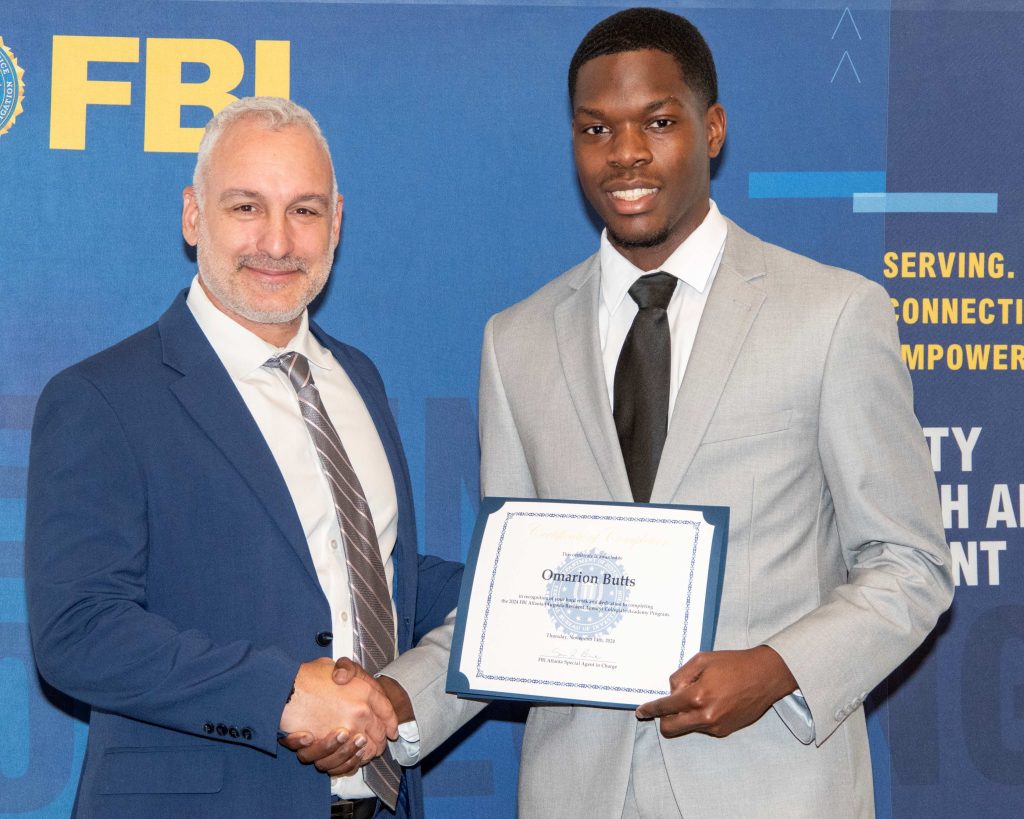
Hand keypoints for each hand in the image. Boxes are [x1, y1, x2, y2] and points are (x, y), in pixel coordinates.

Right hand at [279, 657, 397, 765]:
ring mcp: (346, 731)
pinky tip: (349, 757)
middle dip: (380, 738)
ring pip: (365, 750)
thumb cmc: (305, 676)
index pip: (387, 709)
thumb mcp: (333, 665)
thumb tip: (350, 679)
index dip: (391, 720)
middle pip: (379, 732)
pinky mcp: (331, 747)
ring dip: (365, 752)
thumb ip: (348, 672)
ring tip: (362, 749)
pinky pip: (348, 762)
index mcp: (364, 691)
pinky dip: (350, 762)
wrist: (283, 691)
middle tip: (378, 741)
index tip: (392, 729)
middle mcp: (359, 711)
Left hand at [635, 646, 796, 738]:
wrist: (765, 676)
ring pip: (687, 727)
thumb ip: (681, 676)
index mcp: (698, 696)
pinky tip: (713, 701)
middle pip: (671, 729)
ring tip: (702, 695)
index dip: (650, 710)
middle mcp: (705, 716)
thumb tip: (672, 692)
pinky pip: (703, 727)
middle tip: (667, 707)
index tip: (641, 712)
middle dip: (664, 720)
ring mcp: (716, 726)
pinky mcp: (725, 731)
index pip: (665, 708)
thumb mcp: (702, 660)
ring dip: (685, 716)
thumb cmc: (733, 664)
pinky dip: (700, 717)